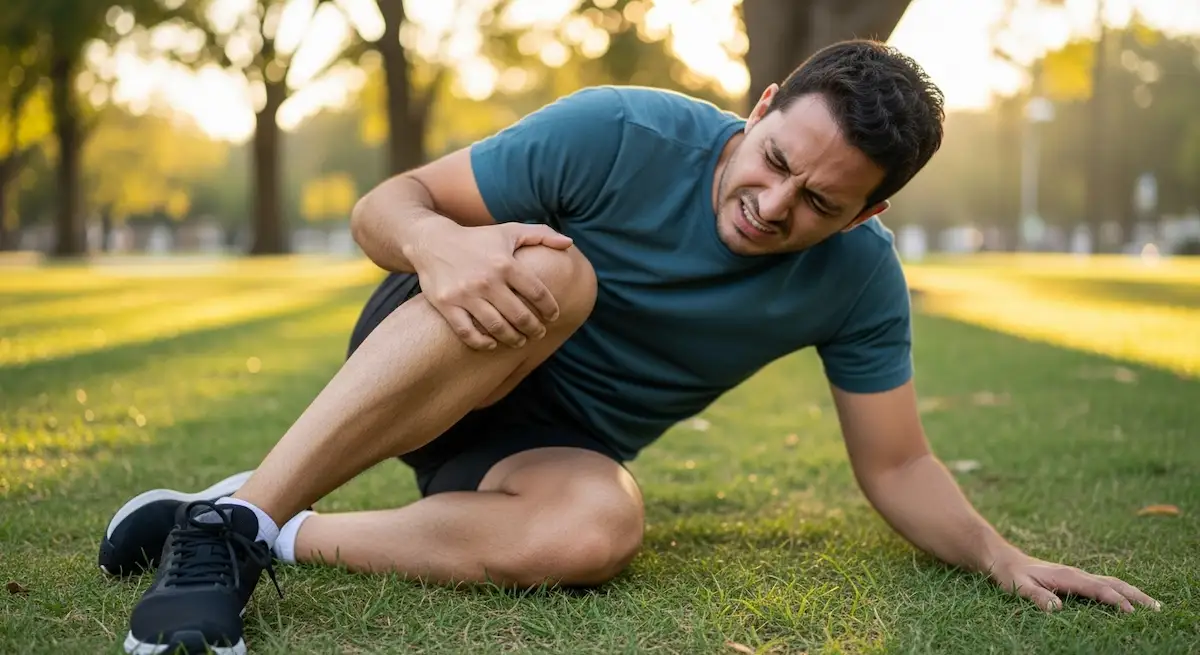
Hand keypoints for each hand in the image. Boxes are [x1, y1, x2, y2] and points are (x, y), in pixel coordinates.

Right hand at [412, 221, 574, 349]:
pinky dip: (482, 342)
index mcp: (506, 263)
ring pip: (496, 327)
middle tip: (539, 333)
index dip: (550, 308)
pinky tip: (492, 343)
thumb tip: (569, 243)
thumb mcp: (510, 230)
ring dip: (513, 339)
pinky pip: (468, 332)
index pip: (538, 293)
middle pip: (520, 316)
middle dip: (534, 329)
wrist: (432, 242)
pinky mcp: (447, 305)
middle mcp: (487, 280)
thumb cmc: (477, 239)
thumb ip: (542, 235)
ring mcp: (465, 294)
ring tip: (520, 341)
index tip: (553, 316)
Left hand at [989, 551, 1160, 613]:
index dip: (1115, 600)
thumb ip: (1036, 596)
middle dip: (1135, 595)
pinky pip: (1103, 585)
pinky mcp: (1075, 579)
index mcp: (1066, 576)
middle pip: (1112, 583)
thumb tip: (1055, 609)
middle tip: (1158, 609)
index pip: (1097, 589)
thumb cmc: (1009, 574)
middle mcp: (1076, 574)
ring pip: (1110, 583)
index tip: (1131, 612)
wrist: (1002, 559)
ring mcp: (1077, 575)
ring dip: (1132, 592)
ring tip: (1152, 605)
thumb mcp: (1018, 585)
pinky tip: (1127, 599)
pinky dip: (1120, 591)